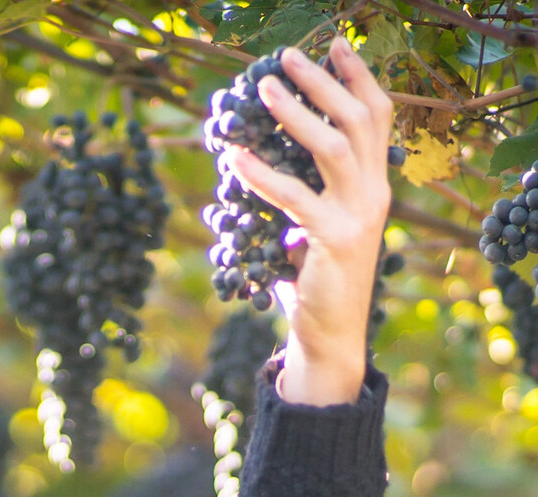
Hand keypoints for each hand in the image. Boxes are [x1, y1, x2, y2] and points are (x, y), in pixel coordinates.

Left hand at [226, 37, 393, 405]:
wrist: (330, 333)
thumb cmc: (317, 278)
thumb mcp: (317, 226)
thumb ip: (307, 191)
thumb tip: (260, 152)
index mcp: (374, 188)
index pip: (377, 120)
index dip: (359, 79)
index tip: (337, 46)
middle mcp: (375, 196)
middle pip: (360, 121)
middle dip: (325, 83)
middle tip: (289, 56)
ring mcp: (359, 217)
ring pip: (335, 147)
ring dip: (298, 113)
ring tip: (263, 89)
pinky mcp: (335, 240)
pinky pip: (294, 197)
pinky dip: (261, 173)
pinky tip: (235, 157)